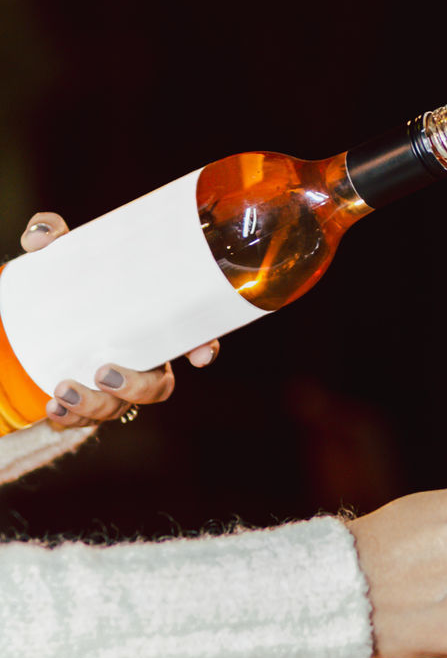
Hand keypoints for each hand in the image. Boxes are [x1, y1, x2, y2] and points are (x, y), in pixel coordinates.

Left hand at [20, 212, 220, 427]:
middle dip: (137, 387)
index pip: (192, 338)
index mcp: (151, 325)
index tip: (200, 356)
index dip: (204, 348)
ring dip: (96, 406)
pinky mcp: (86, 401)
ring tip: (62, 391)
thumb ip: (52, 239)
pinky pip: (88, 421)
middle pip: (159, 387)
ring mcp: (115, 385)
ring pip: (122, 409)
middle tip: (104, 373)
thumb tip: (43, 236)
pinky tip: (53, 409)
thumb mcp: (60, 259)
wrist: (31, 319)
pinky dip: (72, 419)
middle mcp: (141, 361)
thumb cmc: (65, 284)